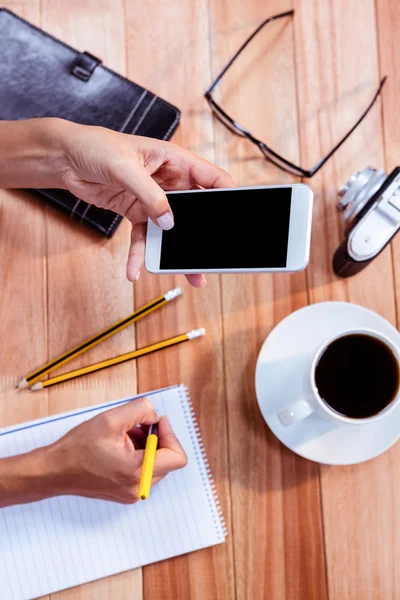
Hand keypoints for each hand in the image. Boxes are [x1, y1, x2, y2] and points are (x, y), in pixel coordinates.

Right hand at [45, 397, 186, 502]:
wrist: (54, 471)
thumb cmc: (78, 448)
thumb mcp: (111, 419)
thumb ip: (140, 411)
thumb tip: (155, 416)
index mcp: (137, 472)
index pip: (177, 457)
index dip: (170, 434)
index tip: (157, 421)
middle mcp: (138, 488)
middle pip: (167, 459)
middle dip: (155, 438)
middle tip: (134, 426)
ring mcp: (132, 494)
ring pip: (155, 464)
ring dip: (146, 446)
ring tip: (122, 436)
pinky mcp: (125, 493)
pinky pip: (143, 471)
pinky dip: (138, 455)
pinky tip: (118, 446)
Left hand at [57, 120, 234, 285]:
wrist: (64, 158)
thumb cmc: (94, 147)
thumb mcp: (124, 167)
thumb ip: (150, 195)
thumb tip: (169, 222)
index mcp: (173, 160)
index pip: (210, 177)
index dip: (226, 195)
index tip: (234, 217)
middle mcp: (168, 180)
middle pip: (194, 210)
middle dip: (202, 234)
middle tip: (211, 256)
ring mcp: (152, 198)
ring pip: (171, 230)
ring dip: (175, 252)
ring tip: (188, 274)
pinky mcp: (136, 212)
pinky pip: (144, 237)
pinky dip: (140, 254)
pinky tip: (135, 269)